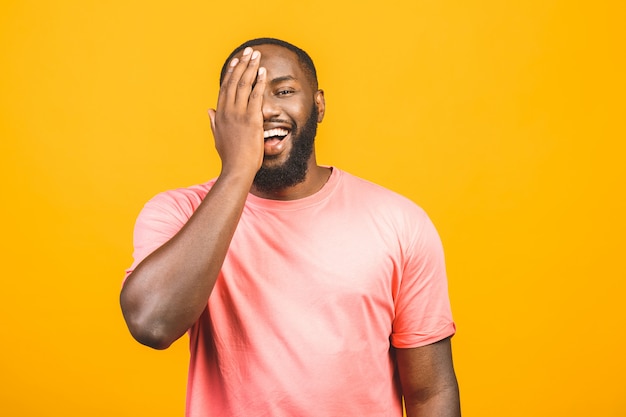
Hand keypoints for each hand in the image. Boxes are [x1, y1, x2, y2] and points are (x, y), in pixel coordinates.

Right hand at [208, 47, 266, 176]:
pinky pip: (255, 96)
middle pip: (234, 82)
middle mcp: (227, 111)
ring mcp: (238, 115)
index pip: (225, 88)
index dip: (231, 72)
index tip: (236, 60)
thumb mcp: (218, 137)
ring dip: (250, 68)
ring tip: (256, 55)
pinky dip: (259, 82)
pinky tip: (262, 71)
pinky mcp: (251, 120)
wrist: (237, 169)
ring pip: (243, 85)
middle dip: (242, 64)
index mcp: (219, 115)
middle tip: (248, 51)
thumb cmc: (230, 157)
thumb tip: (208, 110)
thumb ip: (213, 122)